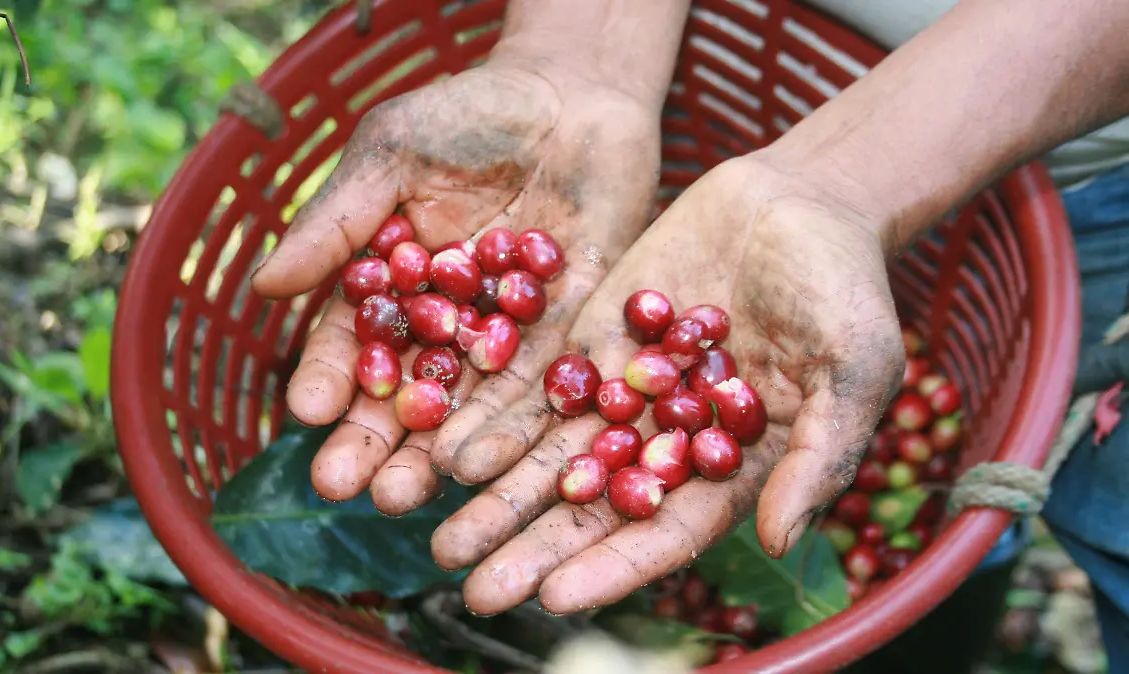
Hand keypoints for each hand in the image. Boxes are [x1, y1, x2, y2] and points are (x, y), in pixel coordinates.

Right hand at [250, 61, 659, 514]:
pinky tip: (483, 464)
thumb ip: (337, 221)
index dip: (330, 377)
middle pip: (403, 392)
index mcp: (391, 284)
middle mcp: (445, 324)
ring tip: (403, 496)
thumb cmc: (470, 112)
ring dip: (434, 454)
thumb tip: (266, 285)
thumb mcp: (392, 153)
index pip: (352, 342)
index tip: (308, 414)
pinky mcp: (568, 336)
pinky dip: (511, 425)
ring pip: (466, 406)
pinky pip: (540, 388)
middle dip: (372, 440)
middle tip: (344, 486)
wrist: (573, 94)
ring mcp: (506, 336)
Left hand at [429, 154, 906, 614]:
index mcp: (728, 468)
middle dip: (533, 547)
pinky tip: (447, 449)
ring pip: (552, 457)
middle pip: (593, 508)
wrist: (799, 201)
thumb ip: (820, 455)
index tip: (555, 597)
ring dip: (498, 499)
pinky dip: (496, 421)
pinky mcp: (592, 342)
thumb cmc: (845, 290)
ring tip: (442, 537)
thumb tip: (782, 539)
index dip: (611, 566)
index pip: (664, 532)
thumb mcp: (855, 371)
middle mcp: (665, 442)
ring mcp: (624, 392)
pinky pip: (538, 388)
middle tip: (474, 588)